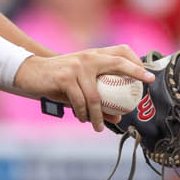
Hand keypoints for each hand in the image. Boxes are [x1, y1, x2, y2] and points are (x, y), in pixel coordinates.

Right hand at [13, 46, 149, 131]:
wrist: (31, 73)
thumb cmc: (58, 81)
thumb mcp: (79, 89)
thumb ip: (98, 99)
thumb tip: (118, 117)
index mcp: (95, 55)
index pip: (121, 52)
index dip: (137, 63)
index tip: (149, 77)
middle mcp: (89, 57)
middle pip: (118, 63)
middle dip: (134, 75)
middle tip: (139, 97)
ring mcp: (77, 66)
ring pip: (96, 95)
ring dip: (98, 115)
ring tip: (98, 127)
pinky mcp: (65, 77)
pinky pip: (80, 101)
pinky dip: (83, 113)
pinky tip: (83, 119)